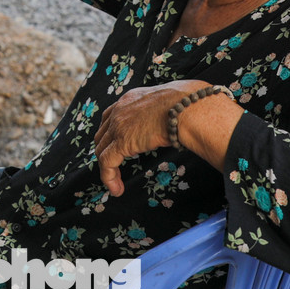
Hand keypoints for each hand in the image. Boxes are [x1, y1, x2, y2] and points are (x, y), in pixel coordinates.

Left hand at [94, 81, 205, 196]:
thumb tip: (175, 120)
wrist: (186, 107)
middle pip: (103, 135)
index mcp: (130, 99)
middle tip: (114, 166)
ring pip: (102, 151)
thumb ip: (162, 111)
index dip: (110, 133)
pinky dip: (109, 178)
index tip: (115, 145)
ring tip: (116, 183)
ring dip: (107, 168)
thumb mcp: (166, 102)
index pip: (110, 116)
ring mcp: (118, 126)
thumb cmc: (187, 104)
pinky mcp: (122, 142)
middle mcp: (120, 110)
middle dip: (106, 151)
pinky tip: (117, 189)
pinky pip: (107, 163)